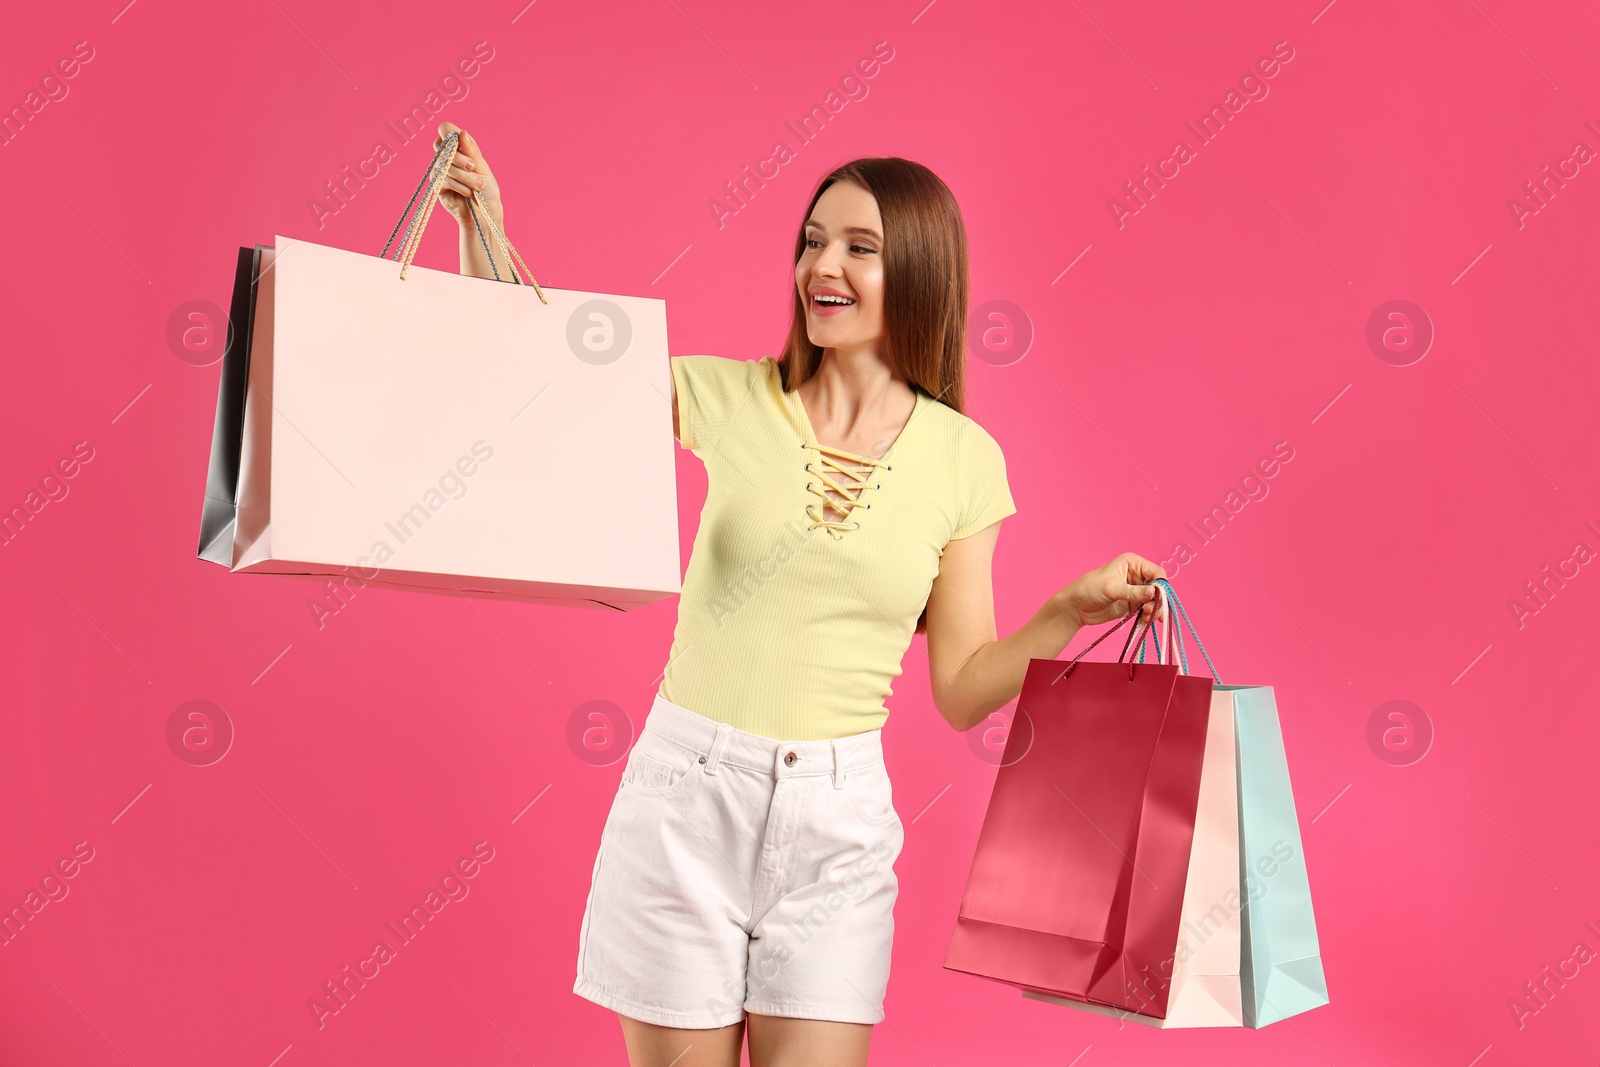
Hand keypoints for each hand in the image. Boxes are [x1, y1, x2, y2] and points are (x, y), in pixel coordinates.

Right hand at [430, 121, 503, 230]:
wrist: (485, 214)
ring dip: (465, 176)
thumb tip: (462, 133)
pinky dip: (459, 186)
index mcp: (460, 147)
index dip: (450, 132)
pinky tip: (468, 193)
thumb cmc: (487, 190)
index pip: (446, 129)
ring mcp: (440, 170)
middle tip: (473, 167)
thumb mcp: (483, 169)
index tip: (462, 143)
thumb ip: (472, 151)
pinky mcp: (437, 184)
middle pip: (442, 146)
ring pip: (445, 165)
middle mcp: (447, 156)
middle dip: (460, 158)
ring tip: (477, 186)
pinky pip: (444, 179)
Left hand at [1054, 552, 1168, 627]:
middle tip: (1151, 612)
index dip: (1161, 585)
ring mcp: (1136, 590)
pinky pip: (1148, 610)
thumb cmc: (1090, 589)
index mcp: (1133, 563)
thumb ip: (1133, 592)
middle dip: (1158, 600)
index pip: (1156, 572)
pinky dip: (1149, 616)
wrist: (1076, 607)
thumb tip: (1153, 592)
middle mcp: (1137, 575)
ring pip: (1155, 600)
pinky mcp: (1133, 604)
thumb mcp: (1112, 588)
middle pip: (1158, 588)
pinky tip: (1144, 621)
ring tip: (1147, 618)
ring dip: (1154, 610)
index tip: (1158, 598)